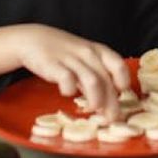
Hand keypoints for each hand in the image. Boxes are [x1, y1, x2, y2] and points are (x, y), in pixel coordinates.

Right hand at [0, 24, 130, 117]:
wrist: (34, 39)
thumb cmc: (64, 53)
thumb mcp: (84, 60)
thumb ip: (96, 78)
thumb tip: (110, 103)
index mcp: (98, 51)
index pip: (118, 65)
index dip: (123, 80)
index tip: (122, 95)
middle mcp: (88, 54)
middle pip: (106, 79)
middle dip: (111, 101)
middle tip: (113, 118)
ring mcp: (71, 59)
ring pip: (92, 80)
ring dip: (96, 98)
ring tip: (95, 109)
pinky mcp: (54, 64)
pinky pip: (67, 78)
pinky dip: (70, 89)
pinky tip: (68, 93)